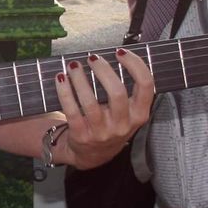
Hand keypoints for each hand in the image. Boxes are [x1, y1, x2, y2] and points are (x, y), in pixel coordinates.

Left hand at [54, 49, 154, 168]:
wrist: (93, 155)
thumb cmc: (111, 124)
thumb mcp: (128, 113)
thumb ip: (128, 90)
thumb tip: (118, 55)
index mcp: (139, 115)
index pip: (146, 85)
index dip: (135, 64)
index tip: (121, 52)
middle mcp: (123, 125)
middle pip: (116, 92)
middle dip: (103, 70)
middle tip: (92, 58)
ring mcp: (101, 132)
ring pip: (90, 102)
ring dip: (80, 79)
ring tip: (73, 65)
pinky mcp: (81, 135)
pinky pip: (71, 110)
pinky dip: (65, 91)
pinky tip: (61, 78)